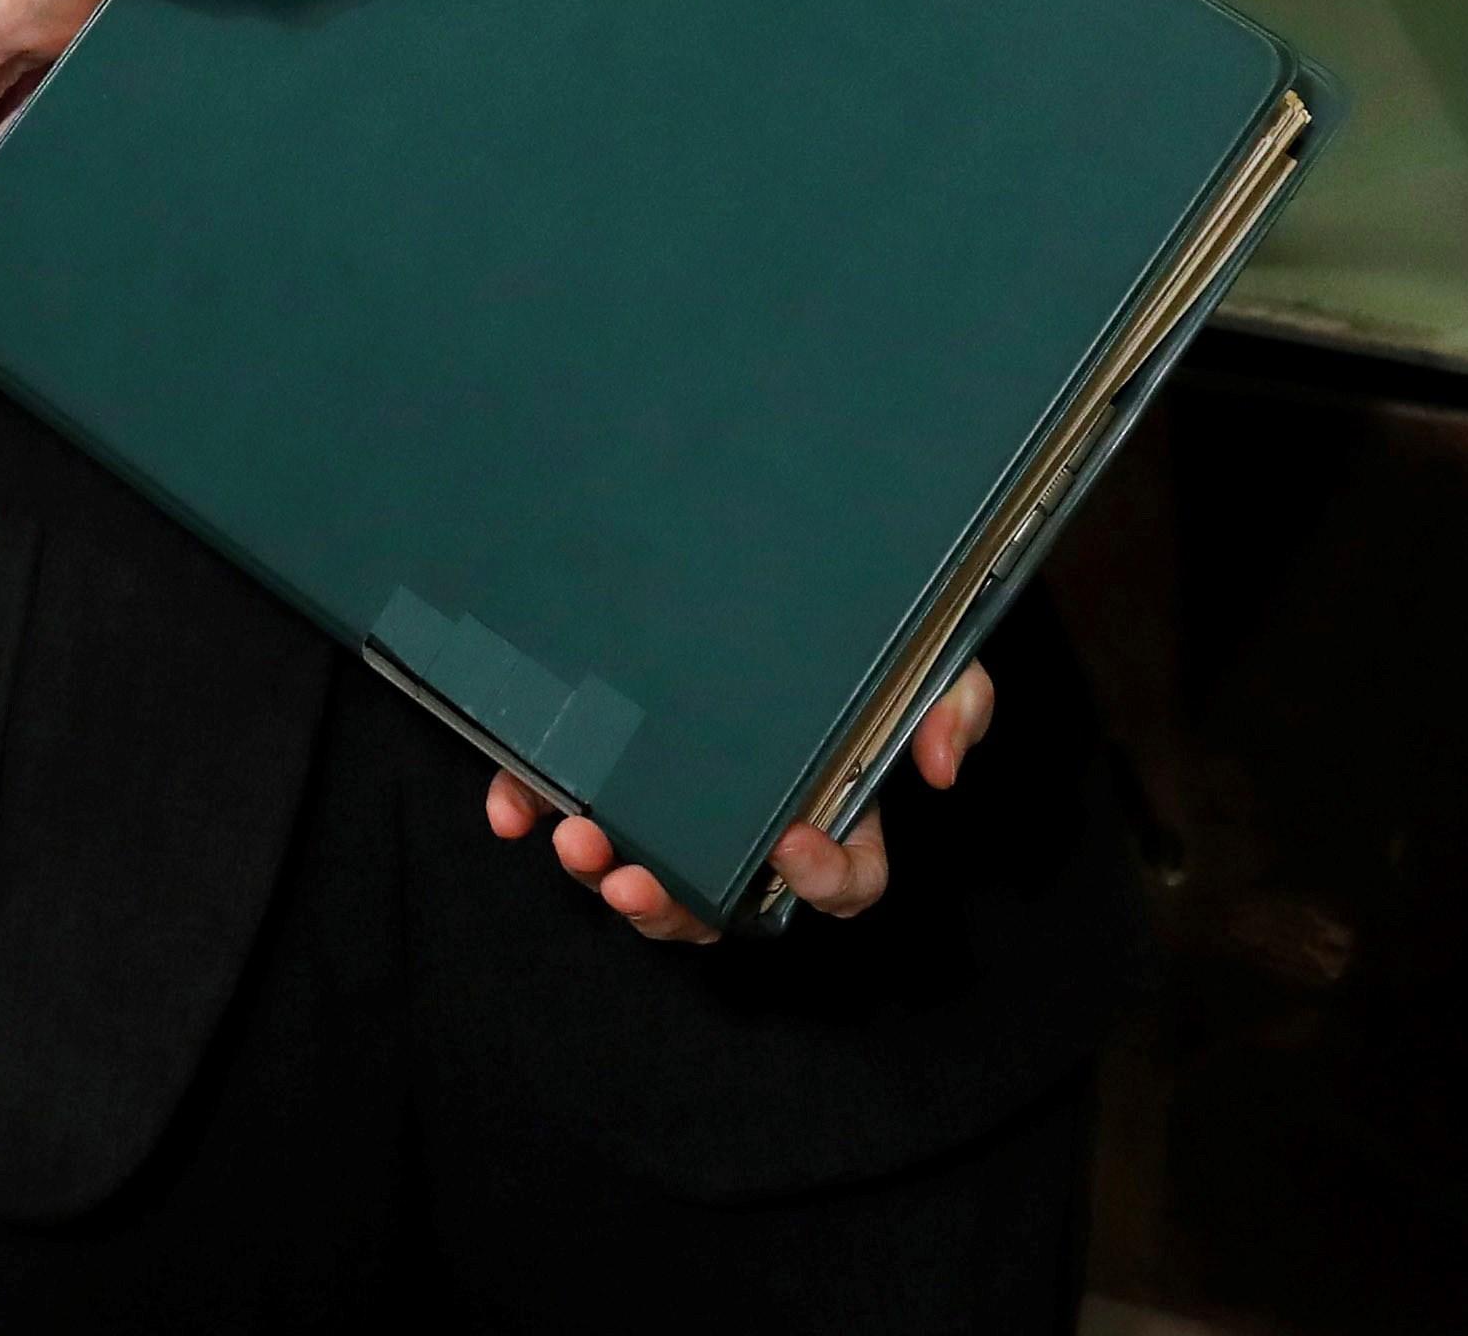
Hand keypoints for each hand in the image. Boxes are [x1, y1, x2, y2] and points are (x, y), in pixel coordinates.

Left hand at [484, 661, 996, 943]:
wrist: (775, 558)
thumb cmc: (858, 636)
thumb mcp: (924, 656)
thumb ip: (953, 701)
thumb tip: (939, 766)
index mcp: (835, 810)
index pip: (847, 881)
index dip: (823, 879)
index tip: (792, 841)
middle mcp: (751, 826)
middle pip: (720, 907)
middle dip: (673, 908)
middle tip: (635, 880)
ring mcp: (678, 805)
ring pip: (641, 878)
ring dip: (602, 876)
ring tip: (577, 841)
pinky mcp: (613, 768)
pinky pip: (570, 808)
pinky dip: (535, 807)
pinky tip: (514, 801)